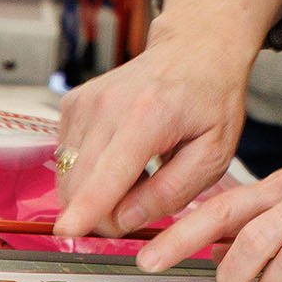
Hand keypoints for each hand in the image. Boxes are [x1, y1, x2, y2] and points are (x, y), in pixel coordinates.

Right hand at [51, 0, 281, 237]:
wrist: (193, 50)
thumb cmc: (210, 100)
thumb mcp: (214, 153)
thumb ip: (172, 191)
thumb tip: (124, 220)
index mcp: (150, 115)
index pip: (110, 171)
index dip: (87, 207)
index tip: (68, 231)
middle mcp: (108, 105)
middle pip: (81, 182)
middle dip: (101, 214)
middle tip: (139, 206)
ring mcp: (85, 102)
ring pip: (69, 175)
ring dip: (95, 192)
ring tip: (137, 173)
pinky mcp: (72, 104)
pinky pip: (67, 159)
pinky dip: (89, 171)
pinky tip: (119, 156)